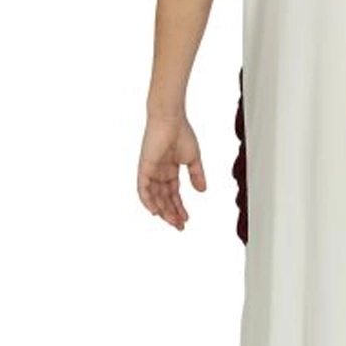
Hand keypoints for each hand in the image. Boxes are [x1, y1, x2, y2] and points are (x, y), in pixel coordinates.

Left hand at [138, 113, 206, 230]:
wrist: (171, 119)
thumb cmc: (181, 133)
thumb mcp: (193, 158)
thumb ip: (197, 175)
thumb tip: (202, 191)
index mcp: (170, 170)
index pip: (173, 194)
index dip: (179, 208)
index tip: (185, 220)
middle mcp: (159, 173)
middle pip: (164, 199)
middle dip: (172, 213)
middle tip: (180, 226)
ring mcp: (151, 171)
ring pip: (155, 197)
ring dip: (163, 210)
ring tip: (172, 221)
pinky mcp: (145, 168)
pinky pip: (143, 189)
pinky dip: (148, 201)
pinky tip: (156, 212)